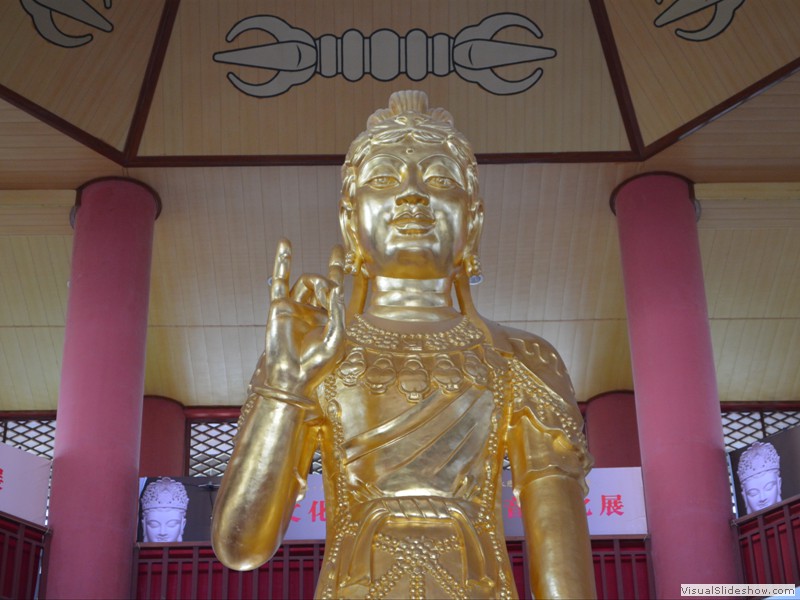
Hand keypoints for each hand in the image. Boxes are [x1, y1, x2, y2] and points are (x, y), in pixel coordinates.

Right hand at [256, 239, 345, 396]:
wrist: (293, 377)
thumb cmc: (317, 363)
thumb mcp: (337, 337)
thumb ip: (337, 311)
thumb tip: (335, 288)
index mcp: (329, 317)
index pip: (334, 287)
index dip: (336, 267)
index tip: (337, 248)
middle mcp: (312, 310)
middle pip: (321, 283)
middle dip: (327, 282)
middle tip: (328, 293)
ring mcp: (296, 307)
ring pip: (306, 281)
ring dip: (315, 280)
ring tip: (320, 291)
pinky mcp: (280, 307)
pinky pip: (279, 282)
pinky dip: (282, 262)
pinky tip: (286, 244)